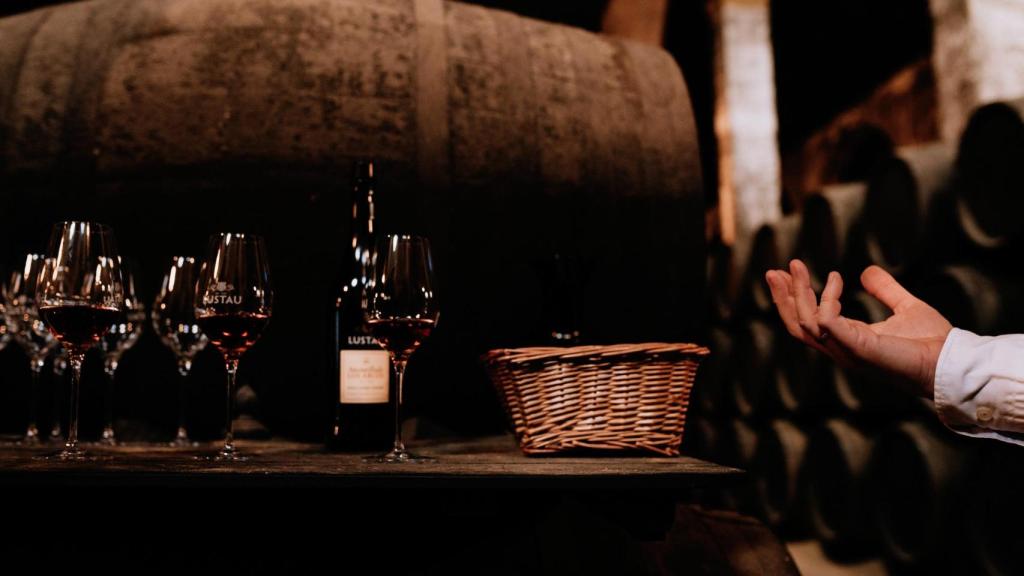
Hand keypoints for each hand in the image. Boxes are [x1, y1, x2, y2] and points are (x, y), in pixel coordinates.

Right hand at [765, 260, 951, 395]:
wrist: (951, 360)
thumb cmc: (933, 342)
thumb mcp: (905, 306)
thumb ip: (885, 290)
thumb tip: (866, 272)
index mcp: (848, 340)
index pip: (808, 322)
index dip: (794, 298)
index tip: (790, 271)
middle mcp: (841, 348)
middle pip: (796, 326)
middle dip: (783, 298)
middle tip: (773, 271)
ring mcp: (846, 350)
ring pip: (804, 324)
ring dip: (796, 294)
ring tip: (795, 266)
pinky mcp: (856, 347)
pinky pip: (827, 321)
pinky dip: (826, 299)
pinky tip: (836, 279)